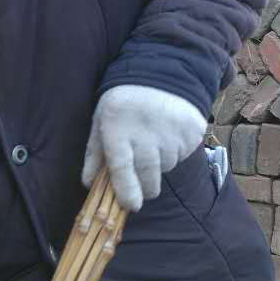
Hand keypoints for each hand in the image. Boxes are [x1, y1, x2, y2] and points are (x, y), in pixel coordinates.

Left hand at [82, 84, 206, 211]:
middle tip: (142, 186)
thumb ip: (94, 154)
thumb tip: (88, 184)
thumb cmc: (123, 102)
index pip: (122, 170)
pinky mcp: (191, 132)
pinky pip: (182, 155)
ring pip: (166, 167)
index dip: (127, 192)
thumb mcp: (101, 122)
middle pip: (148, 176)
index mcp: (118, 131)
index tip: (131, 206)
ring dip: (159, 164)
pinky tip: (166, 134)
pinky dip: (174, 152)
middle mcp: (146, 134)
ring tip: (152, 143)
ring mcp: (171, 133)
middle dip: (145, 187)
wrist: (160, 74)